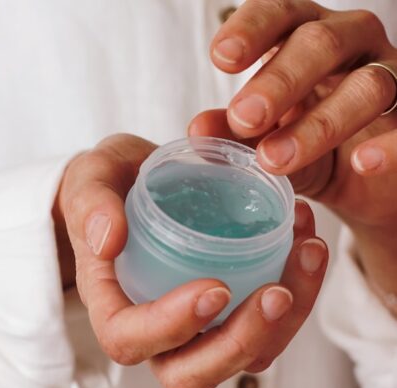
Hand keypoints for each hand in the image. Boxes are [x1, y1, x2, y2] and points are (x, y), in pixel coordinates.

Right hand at [54, 133, 327, 387]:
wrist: (136, 180)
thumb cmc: (108, 186)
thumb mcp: (90, 180)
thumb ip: (91, 204)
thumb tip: (108, 239)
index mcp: (111, 301)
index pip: (130, 339)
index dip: (171, 328)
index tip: (215, 288)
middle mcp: (154, 326)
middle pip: (191, 373)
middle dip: (239, 344)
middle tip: (277, 292)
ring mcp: (194, 323)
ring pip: (240, 356)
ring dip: (284, 320)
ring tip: (307, 252)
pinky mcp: (227, 306)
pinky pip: (265, 323)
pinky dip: (298, 289)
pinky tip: (306, 240)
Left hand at [190, 0, 396, 314]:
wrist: (361, 182)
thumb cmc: (307, 144)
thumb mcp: (266, 138)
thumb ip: (234, 134)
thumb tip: (197, 131)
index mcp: (305, 38)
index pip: (280, 13)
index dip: (253, 29)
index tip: (222, 57)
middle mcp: (350, 46)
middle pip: (320, 42)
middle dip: (279, 81)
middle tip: (243, 118)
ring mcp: (390, 76)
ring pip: (366, 84)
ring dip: (319, 124)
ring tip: (274, 158)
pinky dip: (391, 145)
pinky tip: (364, 162)